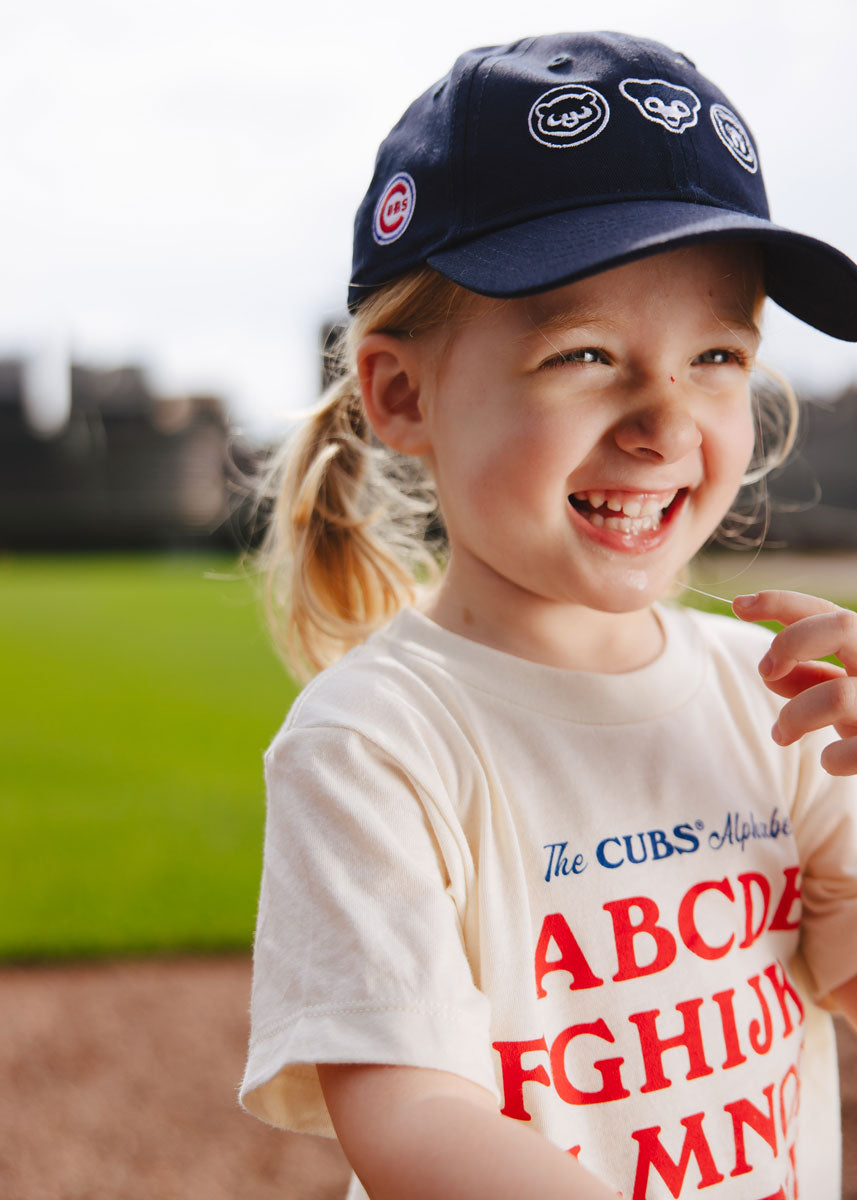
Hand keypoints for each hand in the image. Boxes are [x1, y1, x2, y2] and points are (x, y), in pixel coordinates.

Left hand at [732, 590, 856, 775]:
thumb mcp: (836, 689)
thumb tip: (771, 674)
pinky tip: (830, 762)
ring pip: (836, 696)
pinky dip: (834, 759)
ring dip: (795, 716)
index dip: (781, 601)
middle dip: (790, 644)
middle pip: (841, 626)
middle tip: (766, 672)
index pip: (825, 610)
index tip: (740, 603)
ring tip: (782, 734)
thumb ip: (804, 676)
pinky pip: (855, 751)